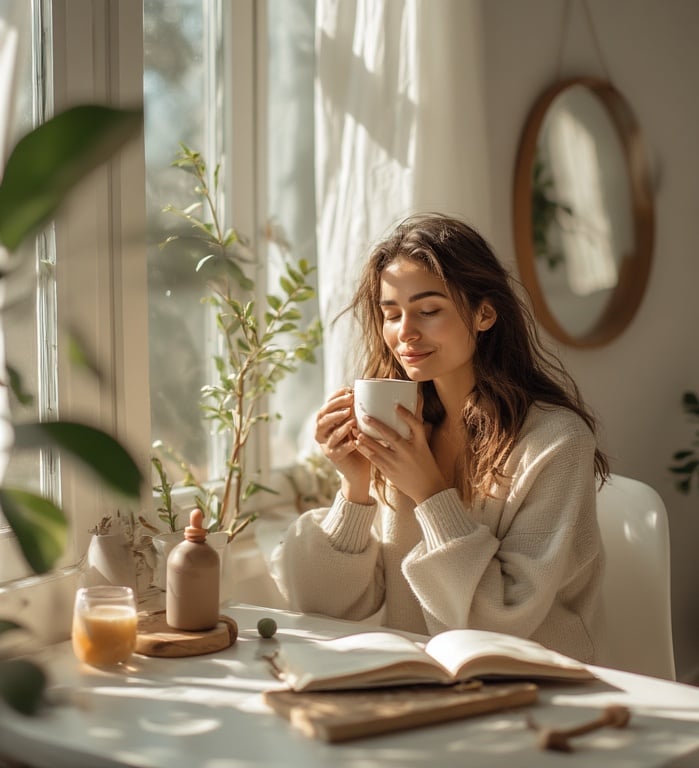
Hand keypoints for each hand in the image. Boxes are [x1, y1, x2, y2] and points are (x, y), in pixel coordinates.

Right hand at [315, 387, 370, 502]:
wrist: (359, 467)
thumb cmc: (359, 441)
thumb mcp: (357, 423)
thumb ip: (357, 411)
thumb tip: (368, 391)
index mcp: (326, 421)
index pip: (326, 405)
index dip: (335, 397)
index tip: (348, 389)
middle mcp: (322, 432)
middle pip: (323, 417)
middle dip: (336, 407)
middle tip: (350, 401)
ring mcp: (326, 445)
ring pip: (329, 433)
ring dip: (341, 425)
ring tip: (353, 420)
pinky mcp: (333, 456)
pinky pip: (338, 449)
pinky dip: (347, 445)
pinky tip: (356, 441)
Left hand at [354, 403, 447, 503]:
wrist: (428, 490)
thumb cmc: (426, 465)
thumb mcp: (424, 447)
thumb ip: (415, 431)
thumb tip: (413, 409)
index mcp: (421, 444)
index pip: (415, 426)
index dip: (406, 415)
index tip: (396, 405)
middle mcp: (409, 453)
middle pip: (392, 437)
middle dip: (377, 426)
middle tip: (365, 417)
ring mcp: (398, 463)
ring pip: (379, 449)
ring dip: (365, 440)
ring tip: (354, 430)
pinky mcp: (389, 472)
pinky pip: (374, 460)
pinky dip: (365, 451)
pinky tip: (357, 443)